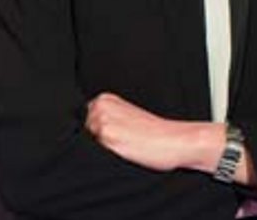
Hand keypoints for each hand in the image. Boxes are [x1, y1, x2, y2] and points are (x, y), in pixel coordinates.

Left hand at [85, 92, 216, 171]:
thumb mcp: (126, 117)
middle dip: (96, 142)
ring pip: (85, 144)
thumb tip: (82, 136)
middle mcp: (100, 106)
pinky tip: (123, 152)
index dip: (96, 135)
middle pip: (80, 134)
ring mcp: (101, 120)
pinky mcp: (106, 135)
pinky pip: (91, 154)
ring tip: (125, 147)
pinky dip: (104, 158)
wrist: (176, 140)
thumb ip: (105, 120)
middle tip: (124, 142)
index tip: (119, 137)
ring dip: (100, 150)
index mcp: (105, 99)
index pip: (82, 123)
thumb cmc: (155, 133)